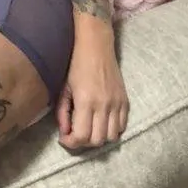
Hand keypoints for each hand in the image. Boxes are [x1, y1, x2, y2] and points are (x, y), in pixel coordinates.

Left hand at [55, 30, 128, 151]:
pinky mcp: (125, 100)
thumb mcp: (63, 88)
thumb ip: (63, 113)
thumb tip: (65, 132)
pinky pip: (122, 126)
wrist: (96, 45)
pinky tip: (102, 123)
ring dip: (99, 138)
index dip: (71, 143)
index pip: (82, 136)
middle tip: (75, 134)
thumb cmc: (75, 64)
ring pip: (111, 137)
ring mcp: (117, 103)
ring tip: (89, 129)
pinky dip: (112, 130)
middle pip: (97, 141)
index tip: (64, 138)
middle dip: (83, 142)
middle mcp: (104, 105)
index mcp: (86, 101)